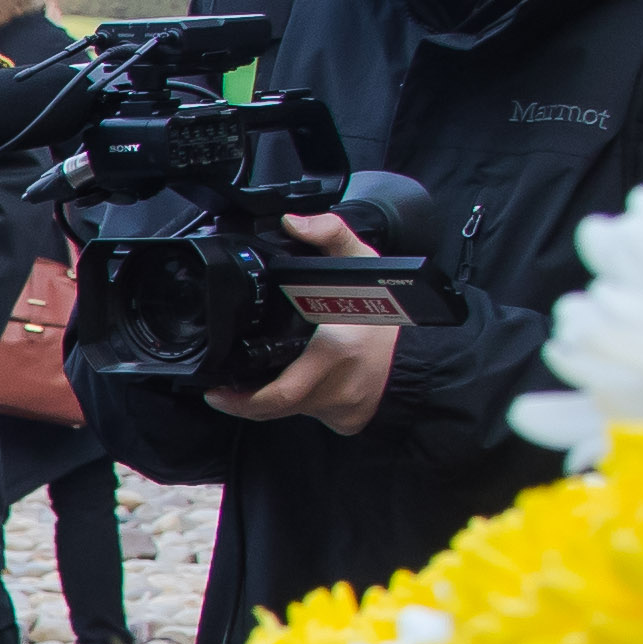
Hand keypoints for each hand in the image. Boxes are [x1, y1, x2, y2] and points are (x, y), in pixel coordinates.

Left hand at [205, 212, 396, 433]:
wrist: (428, 350)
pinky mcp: (346, 420)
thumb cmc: (392, 310)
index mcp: (336, 353)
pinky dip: (292, 404)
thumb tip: (292, 223)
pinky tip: (283, 386)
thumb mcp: (365, 262)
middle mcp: (337, 389)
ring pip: (288, 414)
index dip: (241, 400)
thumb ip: (330, 235)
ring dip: (265, 401)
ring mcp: (342, 409)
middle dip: (241, 403)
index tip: (213, 391)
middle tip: (217, 391)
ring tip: (244, 383)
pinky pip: (308, 416)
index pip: (280, 393)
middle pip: (274, 409)